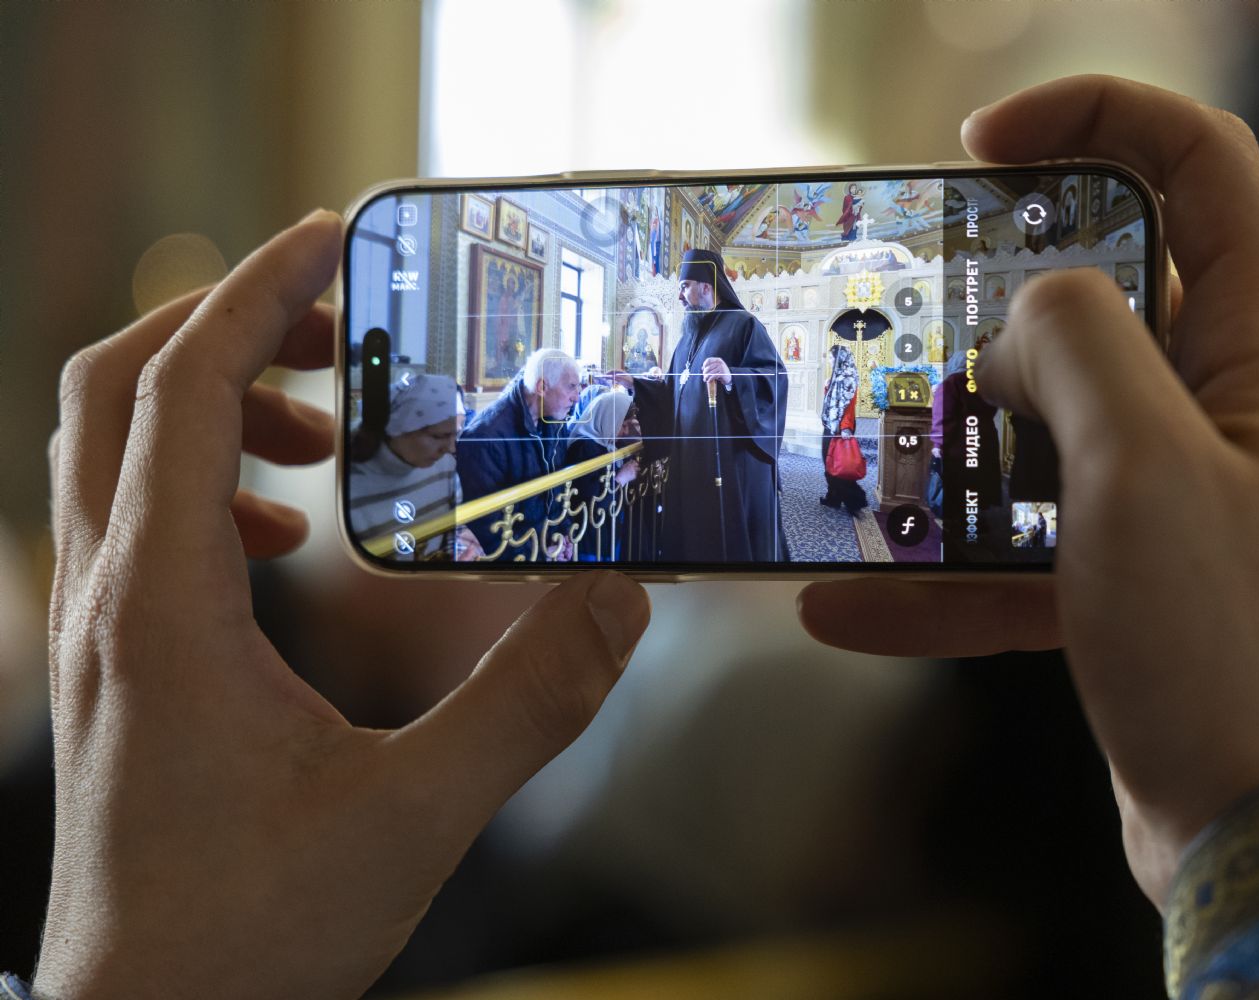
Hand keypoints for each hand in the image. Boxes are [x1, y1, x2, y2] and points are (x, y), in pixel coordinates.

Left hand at [38, 211, 649, 998]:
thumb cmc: (250, 937)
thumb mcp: (418, 816)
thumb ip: (532, 702)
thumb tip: (620, 598)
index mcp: (164, 607)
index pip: (180, 389)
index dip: (254, 290)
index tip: (330, 234)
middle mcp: (109, 602)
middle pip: (115, 389)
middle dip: (225, 326)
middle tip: (336, 329)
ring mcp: (100, 636)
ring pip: (109, 452)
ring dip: (208, 403)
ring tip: (322, 435)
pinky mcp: (116, 670)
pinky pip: (129, 522)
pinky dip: (199, 483)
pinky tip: (283, 536)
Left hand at [702, 356, 731, 385]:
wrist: (729, 377)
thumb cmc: (721, 372)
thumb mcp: (716, 368)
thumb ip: (710, 366)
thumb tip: (702, 368)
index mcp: (718, 360)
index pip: (708, 360)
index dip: (704, 364)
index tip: (703, 369)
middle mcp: (720, 363)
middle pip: (708, 367)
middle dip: (704, 373)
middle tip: (704, 376)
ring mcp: (721, 368)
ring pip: (710, 372)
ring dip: (706, 377)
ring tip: (705, 379)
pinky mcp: (722, 373)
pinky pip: (713, 376)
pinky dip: (710, 379)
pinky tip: (709, 381)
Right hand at [797, 76, 1258, 906]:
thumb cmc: (1229, 641)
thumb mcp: (1141, 466)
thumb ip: (1075, 349)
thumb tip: (1021, 322)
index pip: (1196, 164)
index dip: (1092, 118)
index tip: (979, 144)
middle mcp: (1226, 406)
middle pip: (1104, 296)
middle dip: (993, 301)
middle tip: (903, 308)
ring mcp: (1175, 495)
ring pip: (1046, 428)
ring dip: (952, 445)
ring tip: (858, 457)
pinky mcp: (1130, 579)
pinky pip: (1020, 550)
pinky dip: (941, 576)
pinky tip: (844, 604)